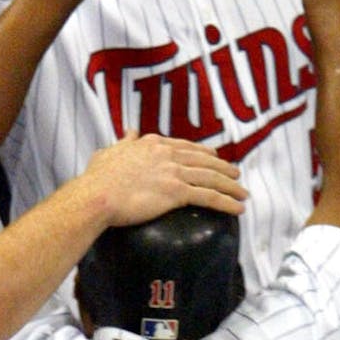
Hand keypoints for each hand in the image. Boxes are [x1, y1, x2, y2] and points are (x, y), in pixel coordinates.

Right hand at [80, 134, 245, 226]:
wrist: (96, 195)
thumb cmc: (97, 178)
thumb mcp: (109, 151)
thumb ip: (123, 142)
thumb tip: (129, 131)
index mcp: (152, 144)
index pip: (185, 146)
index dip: (203, 151)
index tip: (214, 156)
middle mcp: (167, 154)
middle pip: (204, 160)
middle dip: (223, 167)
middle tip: (236, 174)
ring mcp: (173, 172)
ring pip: (211, 177)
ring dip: (231, 185)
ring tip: (243, 192)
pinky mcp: (176, 192)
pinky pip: (209, 196)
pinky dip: (227, 202)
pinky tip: (238, 208)